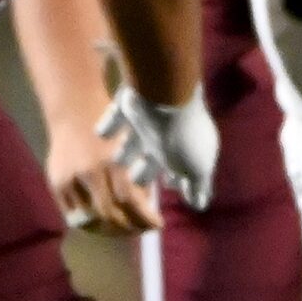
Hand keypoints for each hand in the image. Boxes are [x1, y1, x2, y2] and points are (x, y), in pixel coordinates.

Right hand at [47, 117, 161, 234]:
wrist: (75, 114)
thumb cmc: (111, 131)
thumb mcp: (132, 149)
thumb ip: (139, 178)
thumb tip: (147, 209)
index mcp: (113, 162)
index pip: (130, 200)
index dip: (144, 218)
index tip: (157, 225)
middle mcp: (90, 173)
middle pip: (110, 214)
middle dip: (129, 227)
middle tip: (142, 230)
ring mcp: (70, 180)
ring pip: (90, 219)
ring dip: (109, 230)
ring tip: (124, 231)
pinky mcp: (56, 185)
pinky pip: (73, 215)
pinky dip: (90, 224)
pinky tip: (103, 225)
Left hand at [97, 85, 218, 211]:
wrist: (163, 96)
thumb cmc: (181, 138)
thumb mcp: (197, 169)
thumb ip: (197, 186)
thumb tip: (200, 204)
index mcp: (187, 151)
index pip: (182, 171)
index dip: (178, 181)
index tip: (169, 187)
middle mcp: (168, 137)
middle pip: (155, 158)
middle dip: (146, 171)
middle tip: (136, 180)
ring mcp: (148, 122)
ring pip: (134, 142)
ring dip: (126, 151)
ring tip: (117, 160)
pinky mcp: (128, 107)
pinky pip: (114, 120)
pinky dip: (109, 127)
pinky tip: (101, 134)